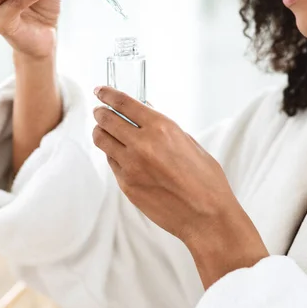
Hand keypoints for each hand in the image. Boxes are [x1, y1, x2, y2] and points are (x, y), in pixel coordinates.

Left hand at [92, 86, 268, 287]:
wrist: (206, 217)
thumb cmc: (206, 180)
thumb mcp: (189, 143)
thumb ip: (164, 126)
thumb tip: (146, 109)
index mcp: (161, 128)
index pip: (124, 103)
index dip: (108, 94)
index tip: (100, 90)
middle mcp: (142, 144)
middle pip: (106, 120)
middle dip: (101, 113)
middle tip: (100, 111)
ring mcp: (131, 166)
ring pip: (101, 140)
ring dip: (100, 132)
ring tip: (103, 130)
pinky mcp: (126, 185)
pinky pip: (111, 162)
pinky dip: (112, 154)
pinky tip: (119, 154)